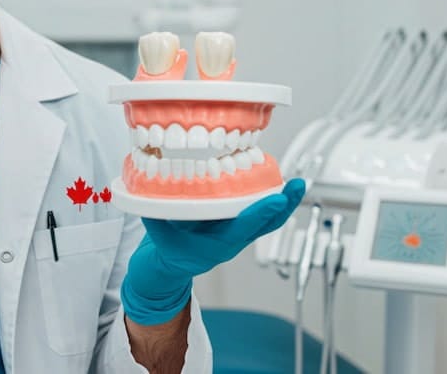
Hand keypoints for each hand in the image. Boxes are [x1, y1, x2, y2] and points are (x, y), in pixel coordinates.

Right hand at [121, 178, 305, 324]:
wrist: (172, 264)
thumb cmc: (167, 249)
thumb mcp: (157, 233)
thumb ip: (155, 214)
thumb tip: (148, 193)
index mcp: (215, 245)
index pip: (243, 227)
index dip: (262, 212)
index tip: (278, 197)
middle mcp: (232, 240)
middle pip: (266, 224)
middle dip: (284, 205)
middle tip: (298, 185)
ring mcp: (238, 234)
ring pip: (269, 220)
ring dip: (285, 203)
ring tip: (298, 184)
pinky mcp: (239, 227)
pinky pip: (262, 215)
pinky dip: (272, 200)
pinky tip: (279, 183)